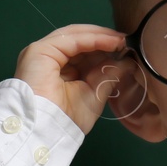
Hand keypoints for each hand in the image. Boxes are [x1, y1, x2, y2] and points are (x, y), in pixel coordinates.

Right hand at [13, 24, 140, 135]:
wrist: (47, 130)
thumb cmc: (66, 118)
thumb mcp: (94, 94)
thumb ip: (107, 76)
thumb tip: (126, 63)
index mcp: (55, 69)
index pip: (81, 51)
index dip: (102, 48)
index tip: (124, 49)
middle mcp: (47, 58)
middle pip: (78, 40)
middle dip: (103, 39)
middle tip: (125, 41)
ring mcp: (41, 52)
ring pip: (75, 36)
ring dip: (100, 36)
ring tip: (121, 40)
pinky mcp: (40, 50)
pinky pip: (72, 39)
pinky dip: (94, 39)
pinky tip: (111, 42)